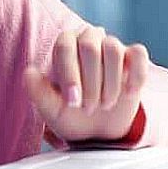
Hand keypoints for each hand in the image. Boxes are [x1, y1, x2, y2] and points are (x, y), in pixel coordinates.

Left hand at [24, 26, 149, 142]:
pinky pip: (138, 54)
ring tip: (105, 104)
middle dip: (90, 81)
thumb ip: (38, 91)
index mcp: (64, 46)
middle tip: (88, 107)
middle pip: (90, 45)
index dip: (69, 74)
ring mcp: (112, 47)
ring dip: (111, 82)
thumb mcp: (51, 109)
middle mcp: (88, 39)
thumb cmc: (71, 114)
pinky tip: (128, 93)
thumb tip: (28, 72)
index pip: (65, 46)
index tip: (72, 101)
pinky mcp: (133, 58)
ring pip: (114, 49)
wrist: (99, 129)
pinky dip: (135, 75)